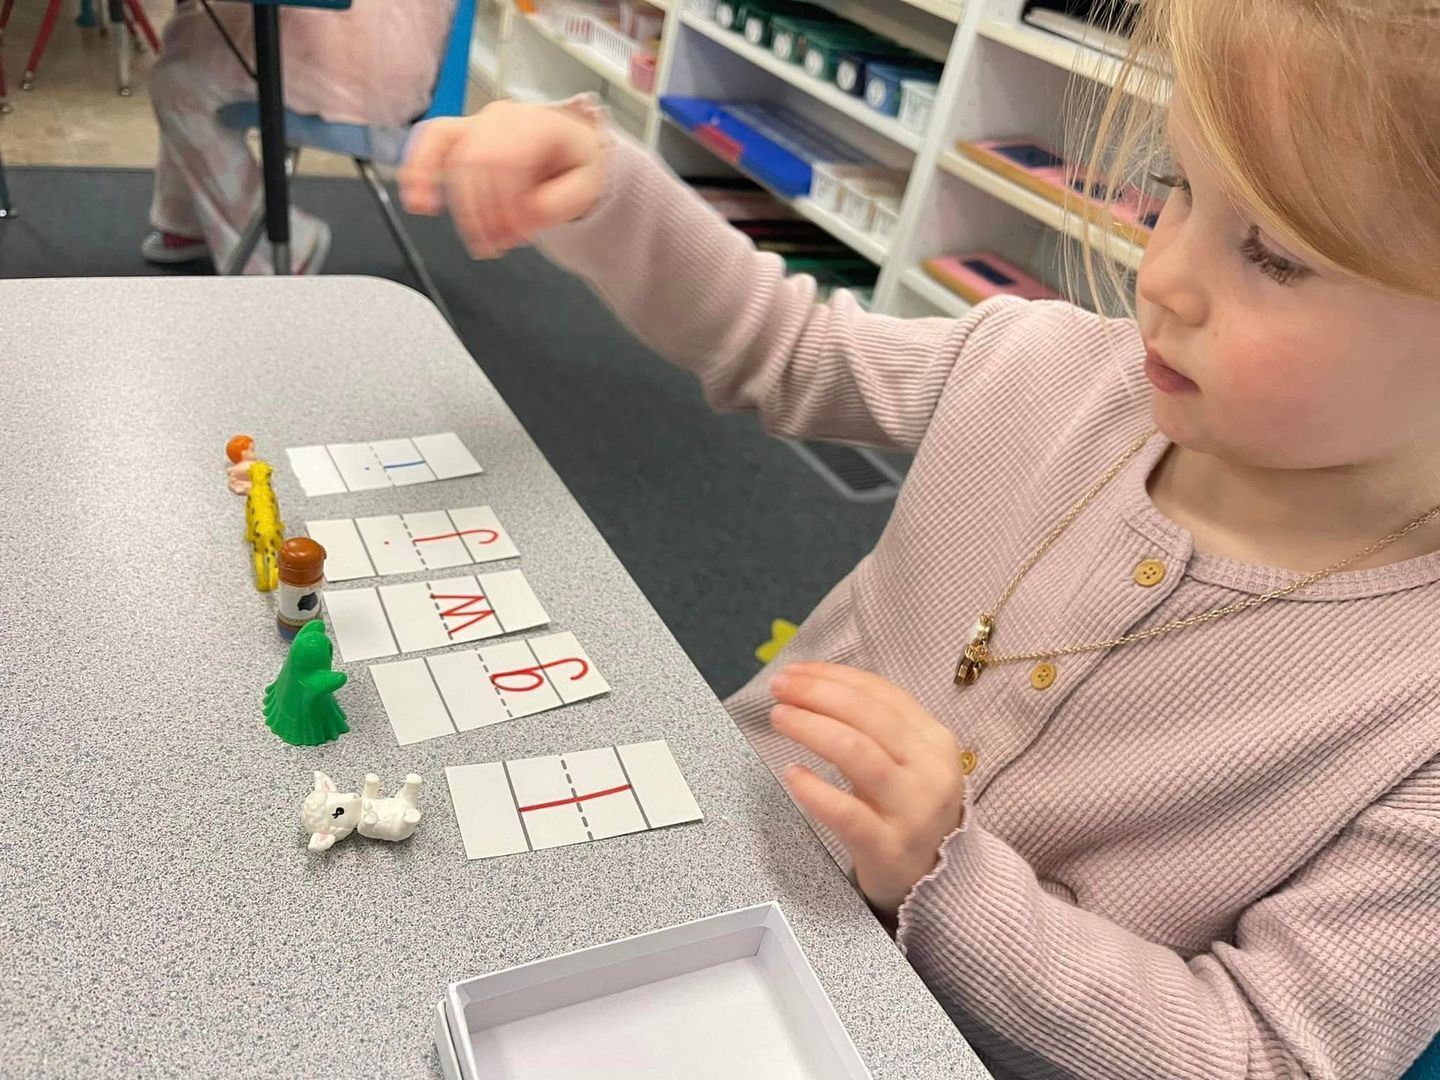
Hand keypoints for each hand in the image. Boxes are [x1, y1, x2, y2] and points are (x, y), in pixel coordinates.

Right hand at [398, 100, 604, 258]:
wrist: (570, 148)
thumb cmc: (575, 166)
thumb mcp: (584, 189)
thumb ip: (557, 205)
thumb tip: (522, 217)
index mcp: (539, 123)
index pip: (509, 161)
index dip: (506, 204)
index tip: (515, 235)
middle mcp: (504, 117)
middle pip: (477, 161)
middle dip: (482, 212)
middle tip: (495, 245)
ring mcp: (479, 121)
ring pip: (452, 154)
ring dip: (457, 205)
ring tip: (472, 237)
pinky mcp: (460, 133)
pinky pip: (430, 141)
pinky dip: (418, 170)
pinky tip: (417, 201)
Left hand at [770, 662, 965, 915]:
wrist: (941, 880)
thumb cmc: (911, 808)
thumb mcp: (909, 760)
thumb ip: (875, 725)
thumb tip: (814, 683)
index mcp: (934, 739)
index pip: (881, 693)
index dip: (834, 676)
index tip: (795, 670)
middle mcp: (929, 769)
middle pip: (867, 716)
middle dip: (817, 694)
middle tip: (778, 688)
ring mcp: (911, 810)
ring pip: (856, 754)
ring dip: (811, 728)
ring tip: (779, 718)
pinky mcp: (887, 847)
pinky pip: (846, 812)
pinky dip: (814, 790)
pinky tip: (792, 774)